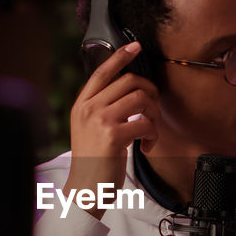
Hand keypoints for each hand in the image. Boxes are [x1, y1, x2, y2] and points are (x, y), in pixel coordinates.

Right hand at [65, 42, 158, 219]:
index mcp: (81, 105)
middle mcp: (88, 108)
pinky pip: (145, 123)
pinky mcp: (113, 135)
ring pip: (141, 98)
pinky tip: (147, 146)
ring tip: (150, 131)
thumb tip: (129, 93)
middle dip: (149, 93)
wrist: (85, 189)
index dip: (120, 55)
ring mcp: (100, 120)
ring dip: (154, 114)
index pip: (102, 71)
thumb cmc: (91, 161)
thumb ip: (101, 109)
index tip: (135, 46)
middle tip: (152, 112)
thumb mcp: (88, 129)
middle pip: (129, 81)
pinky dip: (153, 135)